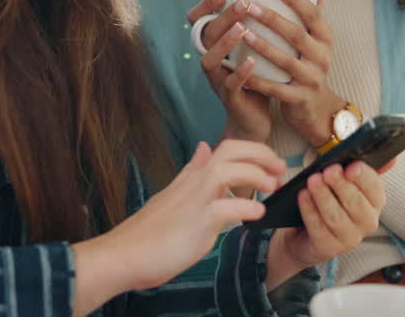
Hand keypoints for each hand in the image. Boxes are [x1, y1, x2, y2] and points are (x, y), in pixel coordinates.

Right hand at [79, 140, 283, 299]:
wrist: (124, 255)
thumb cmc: (148, 232)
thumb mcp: (173, 195)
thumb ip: (191, 171)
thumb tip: (203, 148)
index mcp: (191, 178)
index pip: (225, 149)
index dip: (253, 151)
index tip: (271, 163)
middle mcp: (194, 184)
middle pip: (230, 150)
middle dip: (260, 154)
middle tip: (280, 169)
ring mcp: (194, 202)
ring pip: (228, 170)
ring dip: (255, 175)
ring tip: (272, 187)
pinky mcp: (195, 224)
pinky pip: (225, 209)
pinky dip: (245, 208)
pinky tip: (257, 214)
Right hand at [187, 0, 271, 142]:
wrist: (256, 117)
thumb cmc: (258, 75)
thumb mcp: (257, 46)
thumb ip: (260, 21)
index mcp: (215, 45)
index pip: (199, 19)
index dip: (206, 4)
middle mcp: (211, 60)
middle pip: (205, 34)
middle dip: (222, 16)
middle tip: (242, 3)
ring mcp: (217, 79)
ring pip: (210, 58)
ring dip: (225, 42)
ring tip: (241, 28)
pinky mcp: (229, 98)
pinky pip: (229, 83)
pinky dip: (239, 71)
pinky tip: (252, 61)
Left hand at [233, 0, 343, 145]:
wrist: (314, 108)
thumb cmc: (309, 64)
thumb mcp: (317, 38)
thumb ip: (315, 7)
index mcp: (325, 39)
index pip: (314, 15)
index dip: (297, 0)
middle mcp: (322, 58)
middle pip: (297, 35)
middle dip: (273, 19)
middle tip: (250, 6)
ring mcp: (311, 80)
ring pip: (285, 61)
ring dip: (263, 46)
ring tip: (243, 32)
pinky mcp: (298, 99)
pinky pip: (275, 88)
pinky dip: (257, 79)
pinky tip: (239, 68)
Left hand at [265, 159, 394, 287]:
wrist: (303, 233)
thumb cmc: (329, 200)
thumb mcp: (343, 182)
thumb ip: (359, 169)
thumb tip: (391, 159)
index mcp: (374, 202)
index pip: (375, 188)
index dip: (364, 177)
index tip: (350, 166)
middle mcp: (367, 222)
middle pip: (356, 203)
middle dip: (341, 185)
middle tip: (328, 170)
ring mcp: (349, 238)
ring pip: (337, 216)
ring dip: (324, 196)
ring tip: (312, 180)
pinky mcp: (328, 248)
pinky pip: (319, 228)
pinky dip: (310, 210)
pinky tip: (303, 195)